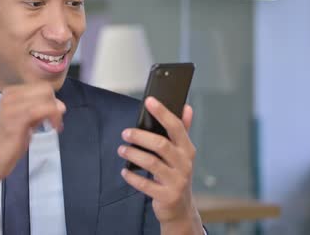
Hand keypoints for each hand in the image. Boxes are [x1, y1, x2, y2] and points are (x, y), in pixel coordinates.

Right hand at [0, 82, 64, 218]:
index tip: (53, 117)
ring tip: (54, 126)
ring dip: (56, 113)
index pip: (41, 87)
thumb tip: (58, 105)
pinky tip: (53, 128)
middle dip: (56, 105)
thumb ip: (37, 110)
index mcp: (10, 93)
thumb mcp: (23, 121)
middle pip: (46, 89)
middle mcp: (9, 96)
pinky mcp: (16, 119)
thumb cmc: (7, 143)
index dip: (52, 100)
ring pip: (47, 98)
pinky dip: (53, 117)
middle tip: (55, 123)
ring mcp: (11, 106)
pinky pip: (42, 110)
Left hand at [117, 97, 203, 233]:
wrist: (180, 208)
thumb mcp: (182, 154)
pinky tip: (124, 171)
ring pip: (151, 163)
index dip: (162, 113)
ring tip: (122, 150)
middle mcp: (184, 164)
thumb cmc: (177, 174)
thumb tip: (187, 107)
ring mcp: (176, 181)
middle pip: (161, 145)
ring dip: (133, 154)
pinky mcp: (166, 196)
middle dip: (140, 136)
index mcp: (187, 149)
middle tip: (125, 133)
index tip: (149, 101)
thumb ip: (182, 131)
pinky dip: (132, 176)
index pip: (176, 127)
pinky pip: (145, 184)